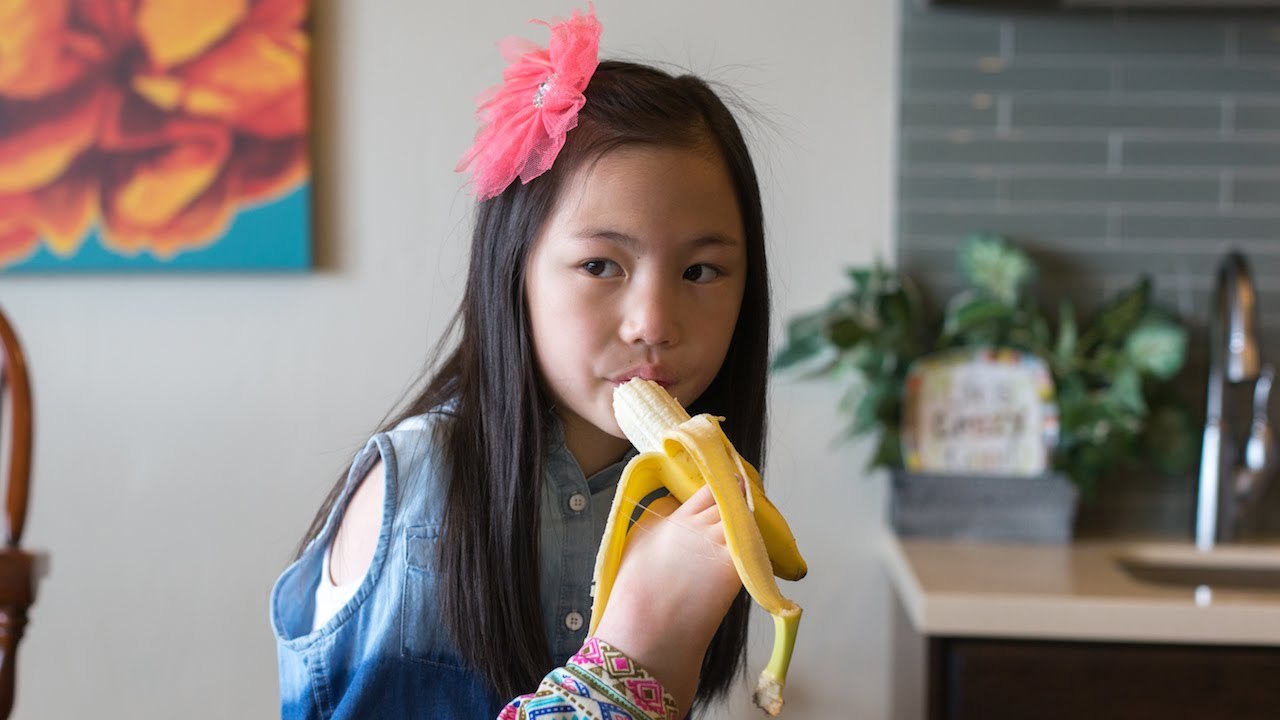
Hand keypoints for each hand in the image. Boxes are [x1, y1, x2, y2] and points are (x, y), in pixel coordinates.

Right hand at [593, 482, 742, 715]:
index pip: (709, 489)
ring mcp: (719, 545)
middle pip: (731, 502)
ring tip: (750, 530)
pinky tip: (754, 550)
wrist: (647, 630)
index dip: (722, 486)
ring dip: (750, 524)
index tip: (729, 485)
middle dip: (740, 502)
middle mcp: (700, 525)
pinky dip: (755, 545)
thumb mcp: (638, 540)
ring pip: (745, 522)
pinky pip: (752, 547)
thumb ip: (661, 517)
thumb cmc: (635, 592)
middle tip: (747, 505)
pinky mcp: (734, 568)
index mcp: (675, 517)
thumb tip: (677, 504)